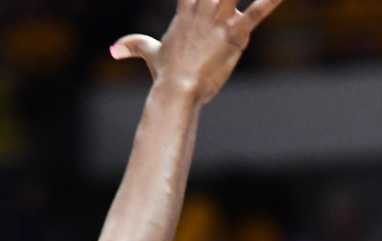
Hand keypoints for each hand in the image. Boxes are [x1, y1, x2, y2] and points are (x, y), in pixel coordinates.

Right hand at [110, 0, 284, 105]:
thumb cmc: (165, 75)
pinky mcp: (233, 36)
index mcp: (186, 13)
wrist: (176, 90)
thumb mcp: (151, 55)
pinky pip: (255, 14)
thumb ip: (133, 46)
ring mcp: (218, 22)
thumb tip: (113, 50)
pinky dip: (268, 2)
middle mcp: (202, 12)